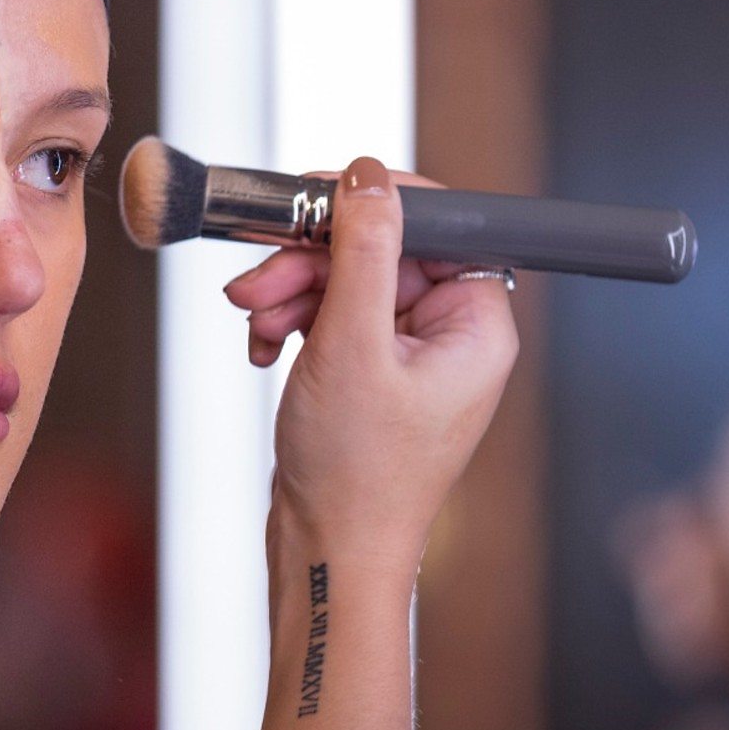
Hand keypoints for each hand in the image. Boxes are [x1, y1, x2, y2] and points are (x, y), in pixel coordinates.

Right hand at [223, 157, 518, 557]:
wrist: (328, 553)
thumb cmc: (355, 473)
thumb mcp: (351, 345)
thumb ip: (362, 251)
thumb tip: (370, 176)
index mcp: (475, 326)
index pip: (437, 225)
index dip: (375, 204)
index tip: (317, 198)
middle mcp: (450, 336)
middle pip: (379, 251)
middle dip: (310, 261)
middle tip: (258, 278)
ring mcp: (408, 355)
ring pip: (345, 282)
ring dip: (291, 292)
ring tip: (252, 321)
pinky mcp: (370, 372)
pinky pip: (330, 318)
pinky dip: (292, 323)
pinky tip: (264, 349)